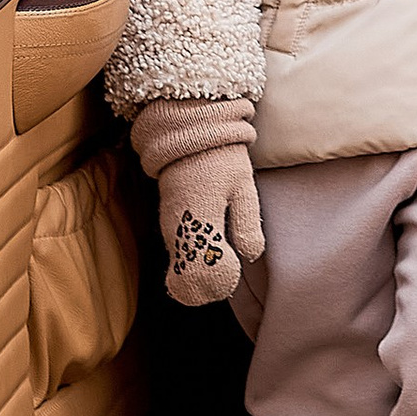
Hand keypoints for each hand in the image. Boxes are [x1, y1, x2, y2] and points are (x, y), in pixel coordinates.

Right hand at [154, 143, 264, 306]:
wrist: (189, 132)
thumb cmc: (222, 158)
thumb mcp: (243, 187)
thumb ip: (246, 224)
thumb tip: (250, 256)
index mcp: (198, 224)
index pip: (202, 276)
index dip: (220, 283)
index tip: (236, 269)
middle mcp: (176, 231)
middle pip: (186, 279)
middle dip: (209, 283)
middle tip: (231, 270)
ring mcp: (168, 228)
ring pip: (180, 268)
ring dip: (200, 272)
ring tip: (225, 259)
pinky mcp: (166, 223)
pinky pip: (178, 254)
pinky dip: (192, 259)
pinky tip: (212, 249)